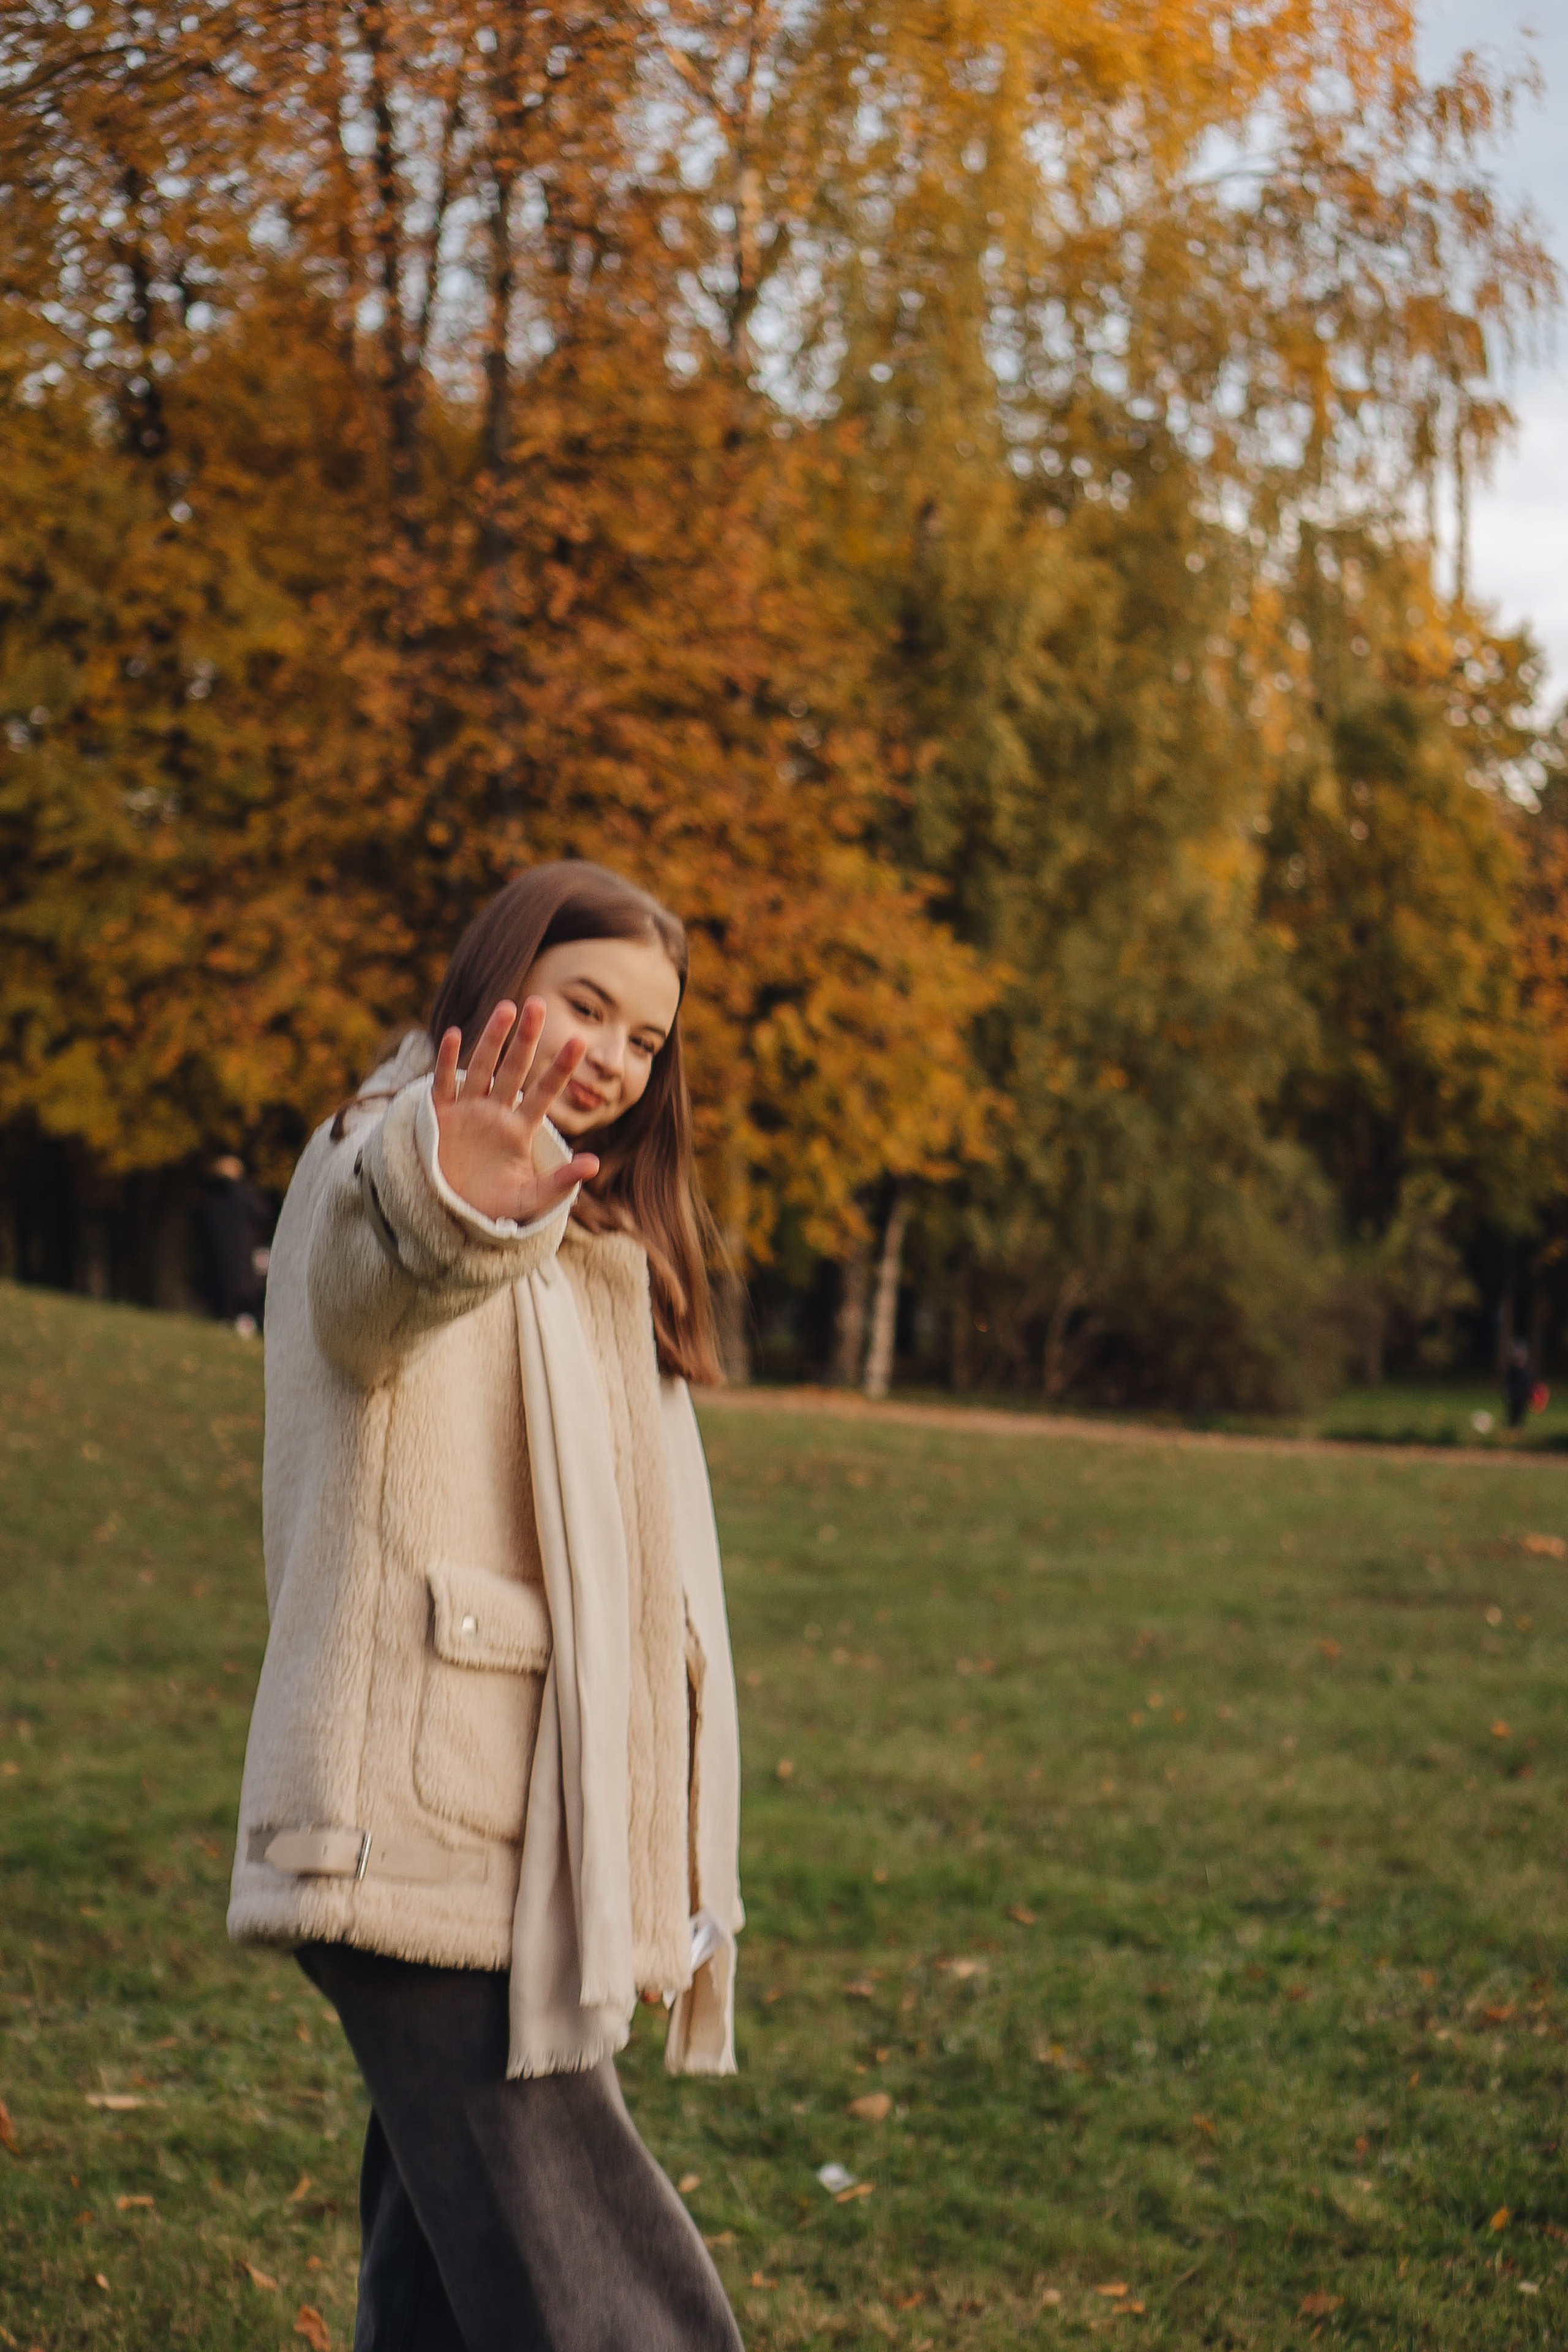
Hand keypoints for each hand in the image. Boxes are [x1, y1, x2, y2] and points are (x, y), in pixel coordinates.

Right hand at [432, 999, 599, 1225]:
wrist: (452, 1218)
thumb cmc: (494, 1208)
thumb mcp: (531, 1199)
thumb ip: (561, 1182)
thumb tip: (595, 1163)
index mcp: (520, 1129)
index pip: (545, 1092)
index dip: (561, 1068)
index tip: (580, 1041)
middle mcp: (495, 1113)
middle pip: (514, 1069)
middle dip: (526, 1038)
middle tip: (540, 1003)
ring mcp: (467, 1112)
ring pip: (481, 1067)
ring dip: (492, 1038)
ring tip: (507, 1007)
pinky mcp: (439, 1118)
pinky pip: (442, 1084)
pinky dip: (446, 1061)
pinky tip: (452, 1034)